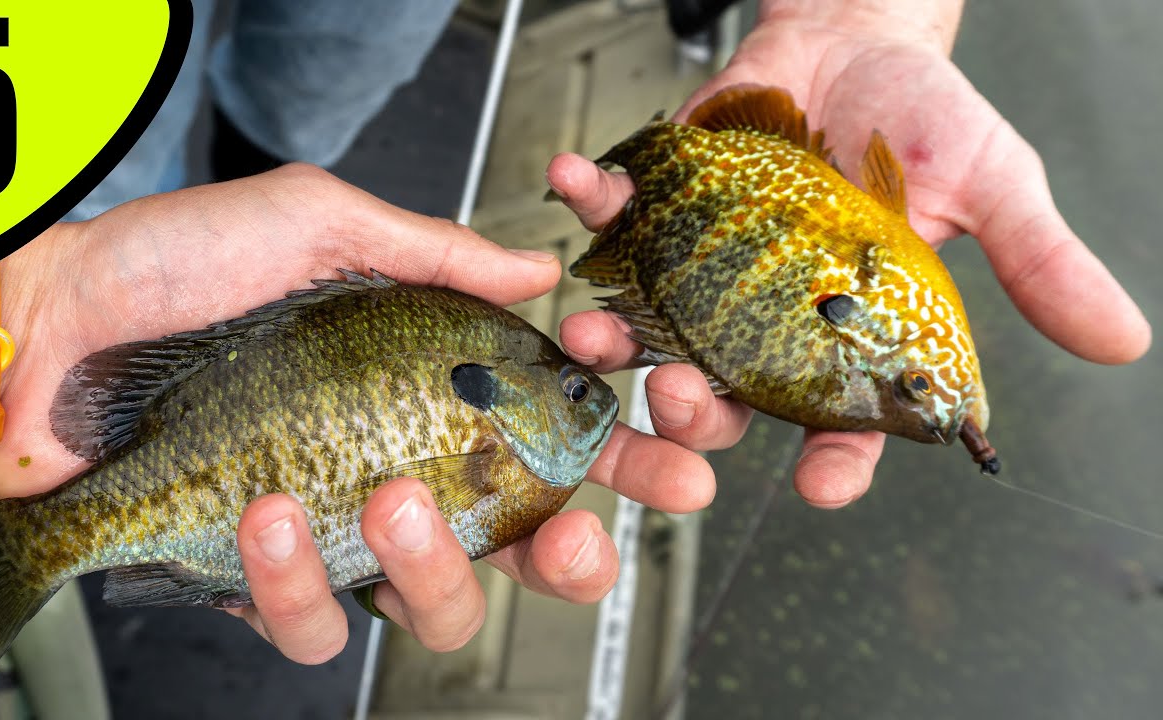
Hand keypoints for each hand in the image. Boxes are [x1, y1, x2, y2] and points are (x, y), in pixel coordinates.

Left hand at [0, 165, 715, 662]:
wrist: (48, 329)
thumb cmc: (175, 268)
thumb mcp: (319, 225)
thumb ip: (437, 251)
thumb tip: (539, 265)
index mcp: (426, 392)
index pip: (554, 437)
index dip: (626, 460)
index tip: (673, 461)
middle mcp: (398, 470)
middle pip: (522, 553)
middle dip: (571, 559)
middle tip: (573, 539)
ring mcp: (335, 534)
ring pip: (435, 608)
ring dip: (433, 567)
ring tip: (393, 496)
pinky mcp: (264, 578)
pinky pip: (317, 621)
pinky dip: (302, 578)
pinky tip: (275, 510)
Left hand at [547, 4, 1149, 508]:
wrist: (858, 35)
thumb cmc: (924, 115)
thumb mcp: (994, 183)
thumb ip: (1037, 261)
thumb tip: (1123, 340)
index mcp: (845, 334)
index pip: (844, 421)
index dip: (837, 461)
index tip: (824, 485)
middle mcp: (766, 316)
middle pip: (726, 396)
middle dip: (698, 412)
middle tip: (686, 402)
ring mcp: (707, 268)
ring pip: (655, 331)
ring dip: (619, 339)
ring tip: (596, 335)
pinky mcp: (664, 208)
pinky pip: (618, 219)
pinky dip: (593, 203)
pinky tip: (578, 186)